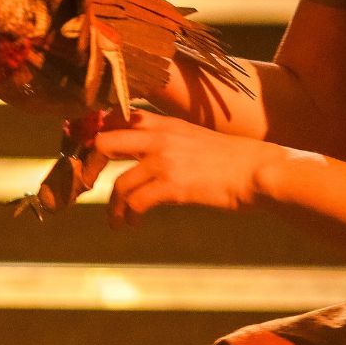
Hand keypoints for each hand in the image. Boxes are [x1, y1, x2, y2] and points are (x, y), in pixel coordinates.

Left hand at [93, 111, 289, 225]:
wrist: (259, 171)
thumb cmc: (232, 159)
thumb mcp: (193, 138)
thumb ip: (166, 140)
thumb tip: (143, 154)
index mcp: (162, 122)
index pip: (114, 120)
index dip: (94, 136)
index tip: (87, 155)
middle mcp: (158, 136)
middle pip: (103, 143)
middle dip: (89, 167)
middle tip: (86, 185)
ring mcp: (165, 160)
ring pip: (118, 184)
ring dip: (112, 207)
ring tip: (116, 220)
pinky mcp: (174, 184)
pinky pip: (136, 202)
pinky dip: (128, 216)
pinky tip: (132, 224)